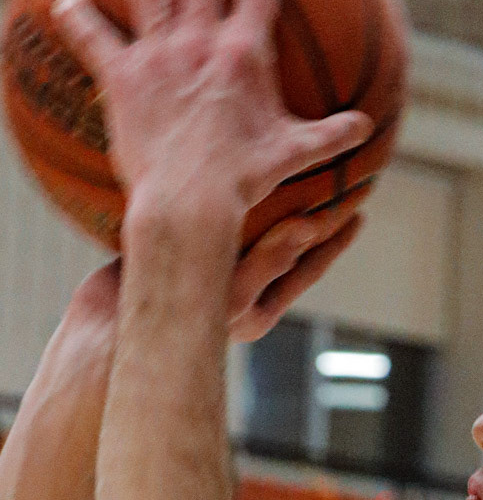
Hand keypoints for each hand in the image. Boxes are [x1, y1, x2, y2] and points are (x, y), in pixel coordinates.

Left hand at [51, 0, 370, 230]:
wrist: (188, 201)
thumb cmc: (242, 180)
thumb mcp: (292, 154)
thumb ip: (329, 136)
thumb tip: (364, 130)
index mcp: (243, 54)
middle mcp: (200, 41)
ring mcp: (158, 54)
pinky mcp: (122, 77)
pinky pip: (94, 39)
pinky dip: (78, 18)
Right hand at [60, 191, 363, 359]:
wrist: (108, 331)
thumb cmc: (175, 323)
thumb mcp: (231, 292)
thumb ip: (270, 259)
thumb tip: (312, 226)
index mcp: (259, 306)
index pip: (308, 267)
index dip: (334, 240)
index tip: (359, 212)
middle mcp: (237, 288)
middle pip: (283, 245)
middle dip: (305, 214)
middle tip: (330, 179)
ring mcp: (208, 273)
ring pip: (248, 232)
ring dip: (265, 202)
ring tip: (284, 168)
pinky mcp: (179, 257)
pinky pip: (212, 227)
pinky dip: (225, 203)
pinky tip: (228, 176)